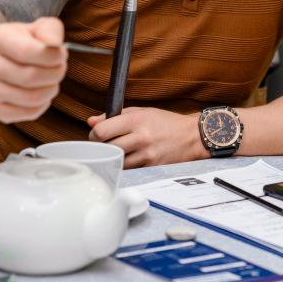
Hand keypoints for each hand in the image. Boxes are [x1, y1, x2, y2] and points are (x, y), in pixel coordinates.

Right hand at [0, 17, 67, 122]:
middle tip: (60, 68)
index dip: (53, 56)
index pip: (28, 52)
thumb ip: (50, 30)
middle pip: (31, 77)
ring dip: (51, 89)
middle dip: (55, 73)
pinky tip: (40, 92)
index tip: (61, 55)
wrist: (1, 60)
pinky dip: (43, 104)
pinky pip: (29, 113)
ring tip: (51, 80)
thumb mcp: (38, 28)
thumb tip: (55, 45)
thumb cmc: (25, 42)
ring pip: (32, 98)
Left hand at [87, 107, 206, 166]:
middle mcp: (141, 137)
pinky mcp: (152, 167)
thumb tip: (91, 121)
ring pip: (117, 161)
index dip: (94, 135)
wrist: (192, 136)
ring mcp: (147, 155)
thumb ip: (115, 116)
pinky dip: (127, 165)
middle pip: (107, 148)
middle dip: (102, 147)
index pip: (102, 131)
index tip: (96, 135)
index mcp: (136, 120)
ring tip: (120, 151)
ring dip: (114, 158)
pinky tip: (132, 158)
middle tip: (105, 145)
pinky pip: (130, 169)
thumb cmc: (164, 122)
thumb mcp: (141, 112)